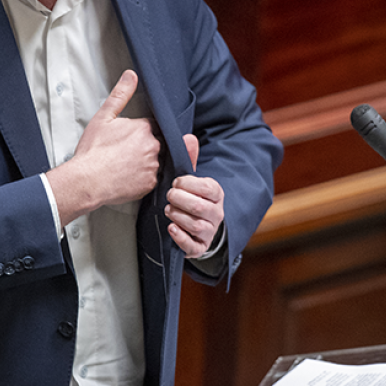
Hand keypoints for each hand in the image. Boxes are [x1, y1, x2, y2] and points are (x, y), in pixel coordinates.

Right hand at [46, 70, 161, 225]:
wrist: (85, 181)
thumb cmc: (92, 150)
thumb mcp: (104, 117)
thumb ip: (120, 95)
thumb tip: (131, 75)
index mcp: (144, 128)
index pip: (151, 126)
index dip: (140, 132)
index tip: (129, 139)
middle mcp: (153, 145)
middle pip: (156, 143)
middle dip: (143, 146)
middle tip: (124, 154)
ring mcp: (153, 165)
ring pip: (155, 161)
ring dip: (145, 162)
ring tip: (125, 166)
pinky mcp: (151, 183)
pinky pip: (152, 178)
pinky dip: (143, 178)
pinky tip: (128, 177)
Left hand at [165, 133, 224, 256]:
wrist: (199, 228)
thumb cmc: (192, 199)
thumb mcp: (193, 181)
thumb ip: (190, 160)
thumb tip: (189, 137)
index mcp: (217, 194)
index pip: (207, 188)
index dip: (189, 184)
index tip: (176, 182)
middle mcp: (217, 213)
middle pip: (200, 207)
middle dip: (180, 200)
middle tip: (169, 195)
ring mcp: (210, 232)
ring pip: (196, 225)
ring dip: (178, 216)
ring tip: (168, 210)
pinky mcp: (200, 247)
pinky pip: (193, 245)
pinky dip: (180, 237)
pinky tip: (171, 228)